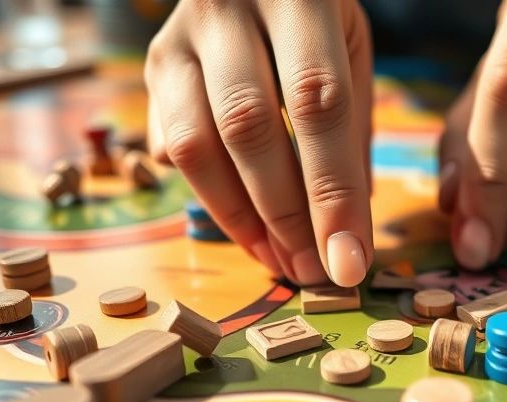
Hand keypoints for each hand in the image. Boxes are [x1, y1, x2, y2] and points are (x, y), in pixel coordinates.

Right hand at [145, 0, 373, 286]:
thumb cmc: (315, 18)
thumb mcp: (351, 53)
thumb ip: (350, 129)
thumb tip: (348, 230)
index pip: (317, 103)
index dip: (332, 191)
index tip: (349, 261)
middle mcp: (227, 7)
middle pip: (249, 127)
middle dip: (284, 216)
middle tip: (313, 271)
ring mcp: (179, 36)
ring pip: (196, 143)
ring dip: (240, 219)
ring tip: (280, 261)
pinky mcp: (155, 63)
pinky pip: (172, 142)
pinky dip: (209, 195)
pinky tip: (247, 226)